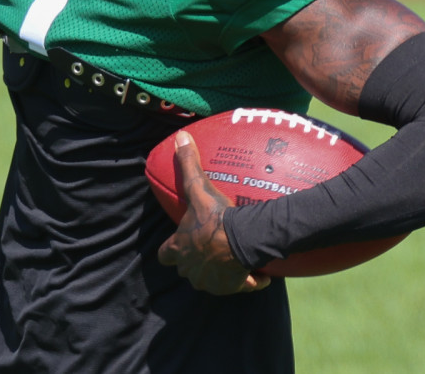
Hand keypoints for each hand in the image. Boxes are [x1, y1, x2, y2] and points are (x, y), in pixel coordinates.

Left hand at [157, 131, 270, 294]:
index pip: (165, 255)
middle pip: (187, 269)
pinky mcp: (231, 287)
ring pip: (211, 280)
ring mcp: (210, 282)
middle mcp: (190, 269)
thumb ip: (189, 164)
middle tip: (213, 247)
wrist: (240, 241)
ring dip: (221, 272)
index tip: (181, 243)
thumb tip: (180, 137)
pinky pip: (241, 286)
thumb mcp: (199, 188)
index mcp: (179, 249)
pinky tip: (259, 274)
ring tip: (235, 259)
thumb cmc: (214, 217)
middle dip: (197, 261)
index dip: (172, 249)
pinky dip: (249, 281)